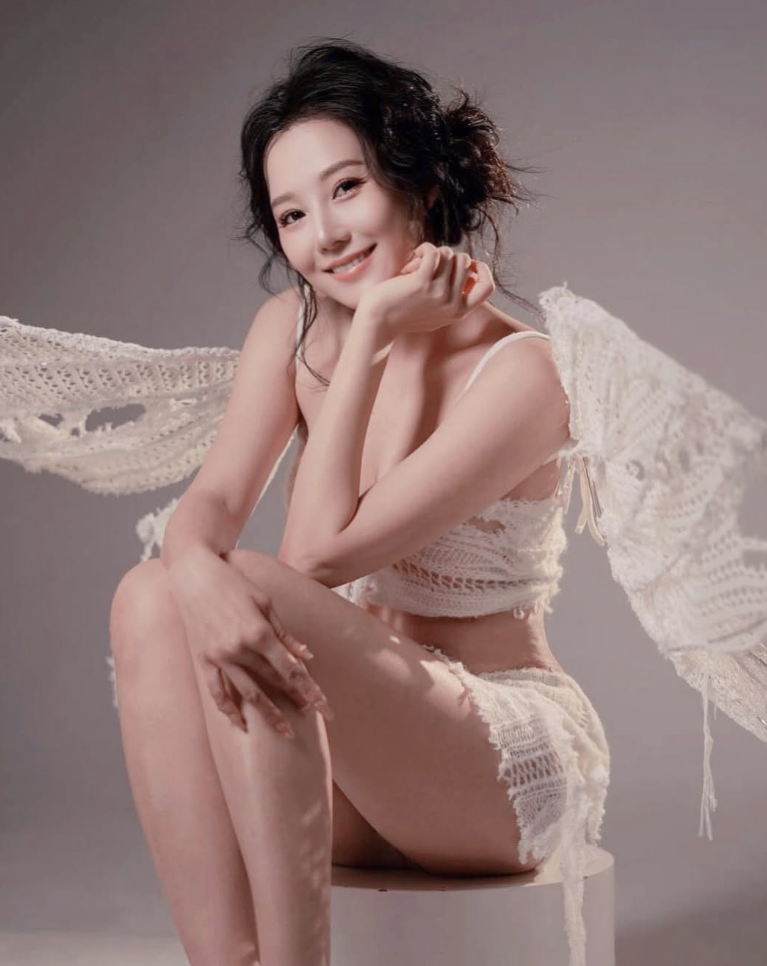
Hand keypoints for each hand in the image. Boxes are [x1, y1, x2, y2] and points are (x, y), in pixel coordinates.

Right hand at [167, 549, 331, 737]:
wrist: (193, 575)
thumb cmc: (233, 584)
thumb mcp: (265, 603)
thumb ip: (284, 633)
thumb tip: (305, 656)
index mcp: (258, 632)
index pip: (290, 668)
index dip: (309, 688)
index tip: (323, 705)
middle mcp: (238, 649)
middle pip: (272, 681)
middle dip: (294, 699)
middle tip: (312, 714)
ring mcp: (218, 657)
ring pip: (247, 694)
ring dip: (267, 714)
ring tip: (285, 732)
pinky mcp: (203, 660)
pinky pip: (217, 692)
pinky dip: (230, 710)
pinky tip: (242, 724)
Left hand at [357, 243, 494, 338]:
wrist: (378, 323)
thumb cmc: (403, 314)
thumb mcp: (436, 313)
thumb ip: (454, 298)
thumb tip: (472, 269)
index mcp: (459, 312)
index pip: (487, 288)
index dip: (481, 270)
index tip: (468, 264)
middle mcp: (452, 305)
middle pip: (464, 261)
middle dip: (447, 256)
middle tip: (429, 265)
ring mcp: (438, 294)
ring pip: (448, 254)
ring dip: (432, 253)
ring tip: (416, 265)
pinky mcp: (422, 283)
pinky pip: (433, 251)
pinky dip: (424, 249)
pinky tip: (414, 258)